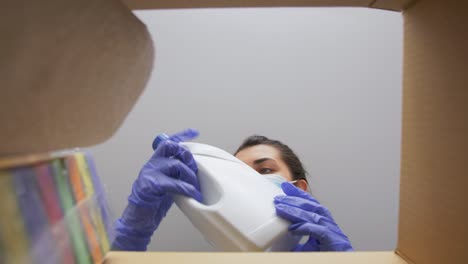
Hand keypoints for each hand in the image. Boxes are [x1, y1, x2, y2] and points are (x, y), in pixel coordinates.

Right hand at [112, 128, 200, 250]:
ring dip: (190, 176)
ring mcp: (149, 174)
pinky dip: (186, 189)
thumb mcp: (168, 184)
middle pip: (172, 147)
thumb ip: (176, 174)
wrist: (139, 221)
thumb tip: (194, 169)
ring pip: (175, 164)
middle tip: (195, 171)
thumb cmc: (154, 204)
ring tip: (195, 188)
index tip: (194, 132)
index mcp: (155, 162)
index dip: (182, 135)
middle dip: (188, 156)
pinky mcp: (149, 186)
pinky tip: (192, 194)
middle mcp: (151, 164)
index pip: (168, 143)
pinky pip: (173, 183)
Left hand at [274, 182, 352, 251]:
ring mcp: (333, 232)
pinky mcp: (334, 241)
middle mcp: (329, 225)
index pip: (311, 204)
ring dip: (296, 210)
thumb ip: (297, 244)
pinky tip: (293, 228)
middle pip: (312, 206)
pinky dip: (306, 227)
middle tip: (278, 197)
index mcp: (324, 224)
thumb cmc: (328, 257)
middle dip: (294, 199)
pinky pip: (319, 231)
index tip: (285, 187)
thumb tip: (279, 242)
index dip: (299, 194)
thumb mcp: (308, 250)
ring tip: (280, 208)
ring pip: (314, 215)